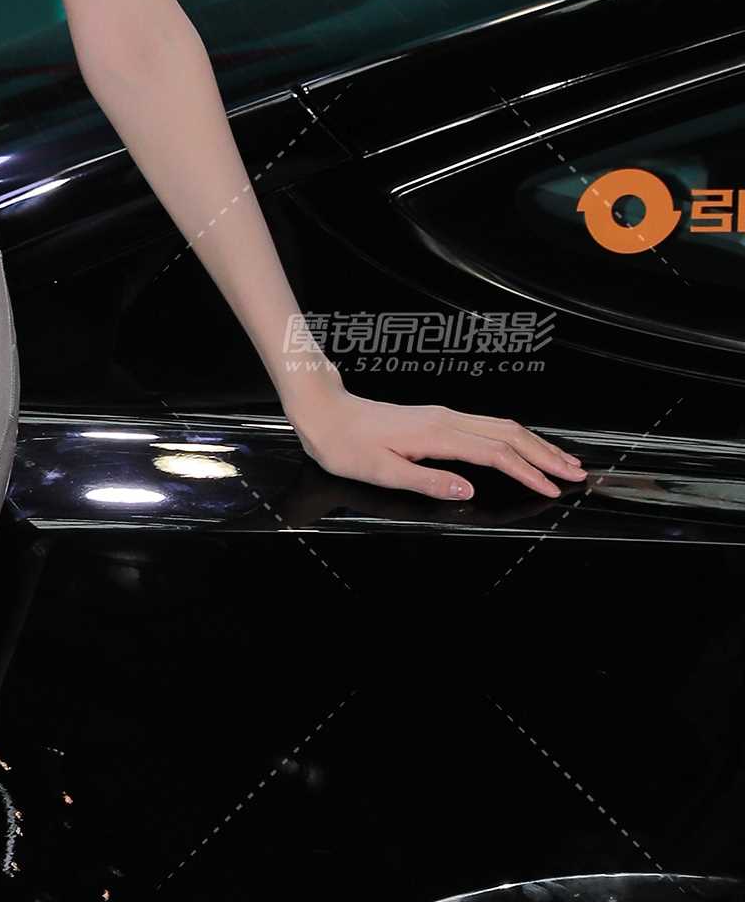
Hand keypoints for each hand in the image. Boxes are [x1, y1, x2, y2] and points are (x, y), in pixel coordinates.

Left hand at [289, 389, 585, 502]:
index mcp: (438, 434)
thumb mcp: (381, 471)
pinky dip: (515, 438)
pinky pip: (488, 426)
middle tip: (577, 474)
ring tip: (562, 461)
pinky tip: (525, 447)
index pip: (496, 454)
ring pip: (503, 426)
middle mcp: (447, 419)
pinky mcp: (440, 418)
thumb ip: (428, 481)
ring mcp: (445, 415)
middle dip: (546, 454)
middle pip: (510, 434)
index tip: (552, 489)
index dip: (528, 472)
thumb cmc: (345, 444)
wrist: (324, 412)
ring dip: (536, 444)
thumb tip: (469, 490)